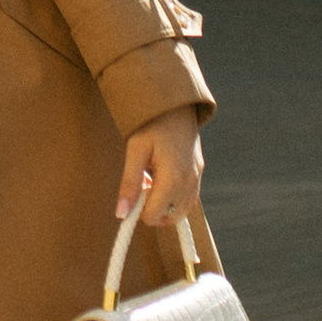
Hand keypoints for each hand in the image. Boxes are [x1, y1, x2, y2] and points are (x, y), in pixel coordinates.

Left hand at [120, 107, 204, 230]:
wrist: (174, 102)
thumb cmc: (150, 124)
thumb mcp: (134, 151)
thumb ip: (129, 184)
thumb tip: (122, 214)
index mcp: (173, 178)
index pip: (154, 215)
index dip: (138, 209)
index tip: (133, 190)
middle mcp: (190, 182)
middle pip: (170, 217)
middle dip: (153, 209)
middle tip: (143, 184)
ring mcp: (197, 178)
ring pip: (182, 211)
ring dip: (165, 205)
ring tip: (152, 180)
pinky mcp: (199, 172)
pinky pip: (189, 199)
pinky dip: (175, 198)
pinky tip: (162, 179)